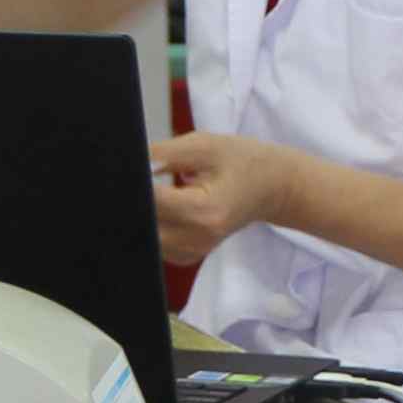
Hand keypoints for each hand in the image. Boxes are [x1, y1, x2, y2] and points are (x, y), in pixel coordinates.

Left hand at [148, 128, 297, 257]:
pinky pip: (154, 243)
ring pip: (145, 236)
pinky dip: (152, 224)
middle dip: (135, 201)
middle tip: (141, 176)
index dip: (135, 184)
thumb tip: (130, 162)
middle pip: (143, 224)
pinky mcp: (186, 256)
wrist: (273, 188)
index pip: (150, 202)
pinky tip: (163, 205)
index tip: (133, 168)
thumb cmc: (243, 162)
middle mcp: (197, 239)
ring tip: (158, 188)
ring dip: (143, 212)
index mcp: (204, 211)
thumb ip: (162, 154)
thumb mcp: (203, 146)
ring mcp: (192, 252)